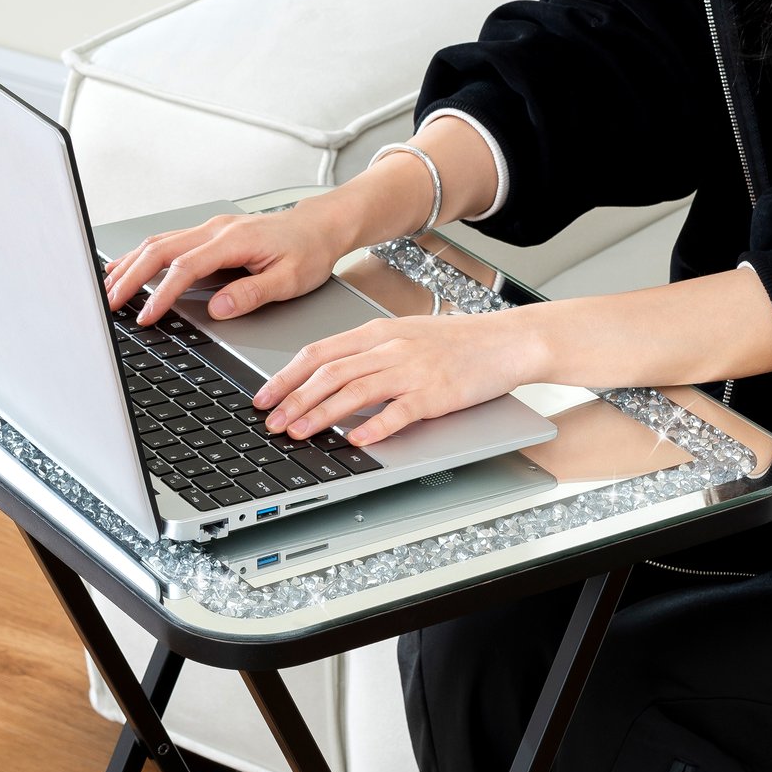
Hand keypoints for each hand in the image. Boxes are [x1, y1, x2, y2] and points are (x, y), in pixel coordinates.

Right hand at [102, 204, 346, 323]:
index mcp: (234, 240)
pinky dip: (142, 256)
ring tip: (107, 289)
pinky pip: (168, 242)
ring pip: (158, 243)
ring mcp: (210, 229)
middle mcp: (216, 230)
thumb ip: (252, 293)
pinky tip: (128, 268)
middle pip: (159, 250)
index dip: (161, 294)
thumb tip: (218, 308)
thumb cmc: (308, 252)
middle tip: (110, 304)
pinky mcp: (209, 234)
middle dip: (130, 277)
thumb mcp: (290, 280)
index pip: (185, 267)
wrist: (319, 227)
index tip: (146, 316)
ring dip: (130, 265)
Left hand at [254, 311, 529, 445]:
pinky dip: (373, 426)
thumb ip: (367, 354)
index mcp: (377, 332)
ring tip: (299, 433)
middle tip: (271, 422)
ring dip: (320, 414)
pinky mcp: (435, 393)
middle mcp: (389, 347)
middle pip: (328, 373)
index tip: (264, 396)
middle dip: (293, 399)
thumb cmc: (456, 341)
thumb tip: (327, 376)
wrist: (507, 340)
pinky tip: (355, 439)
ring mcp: (412, 369)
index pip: (318, 352)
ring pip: (354, 391)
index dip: (286, 376)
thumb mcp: (404, 335)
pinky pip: (398, 411)